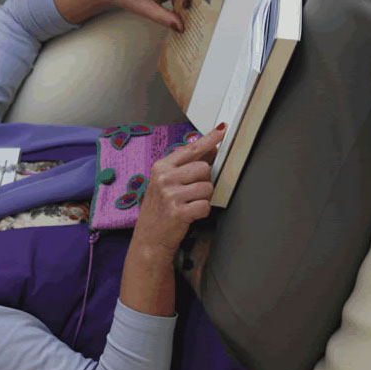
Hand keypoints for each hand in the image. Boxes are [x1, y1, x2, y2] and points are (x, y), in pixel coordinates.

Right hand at [131, 124, 225, 255]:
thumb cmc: (158, 210)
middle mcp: (164, 179)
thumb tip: (209, 150)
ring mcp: (170, 195)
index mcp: (161, 168)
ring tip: (189, 204)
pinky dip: (202, 211)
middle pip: (204, 168)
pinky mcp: (178, 212)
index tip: (222, 130)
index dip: (209, 139)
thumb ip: (184, 166)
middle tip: (192, 192)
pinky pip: (205, 205)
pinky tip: (190, 214)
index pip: (190, 149)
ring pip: (207, 187)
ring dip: (204, 198)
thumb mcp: (164, 184)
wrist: (149, 239)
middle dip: (204, 181)